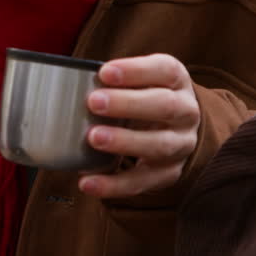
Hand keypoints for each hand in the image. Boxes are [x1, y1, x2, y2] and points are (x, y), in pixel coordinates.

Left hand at [77, 53, 200, 198]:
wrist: (177, 131)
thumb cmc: (146, 98)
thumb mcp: (141, 81)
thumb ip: (115, 81)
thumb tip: (69, 82)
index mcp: (177, 82)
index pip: (165, 70)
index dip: (136, 71)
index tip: (105, 72)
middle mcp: (185, 113)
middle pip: (165, 106)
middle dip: (128, 104)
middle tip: (94, 102)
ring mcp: (180, 145)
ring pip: (158, 144)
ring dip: (124, 141)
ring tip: (93, 138)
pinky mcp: (168, 173)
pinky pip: (142, 181)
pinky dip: (113, 184)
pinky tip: (87, 181)